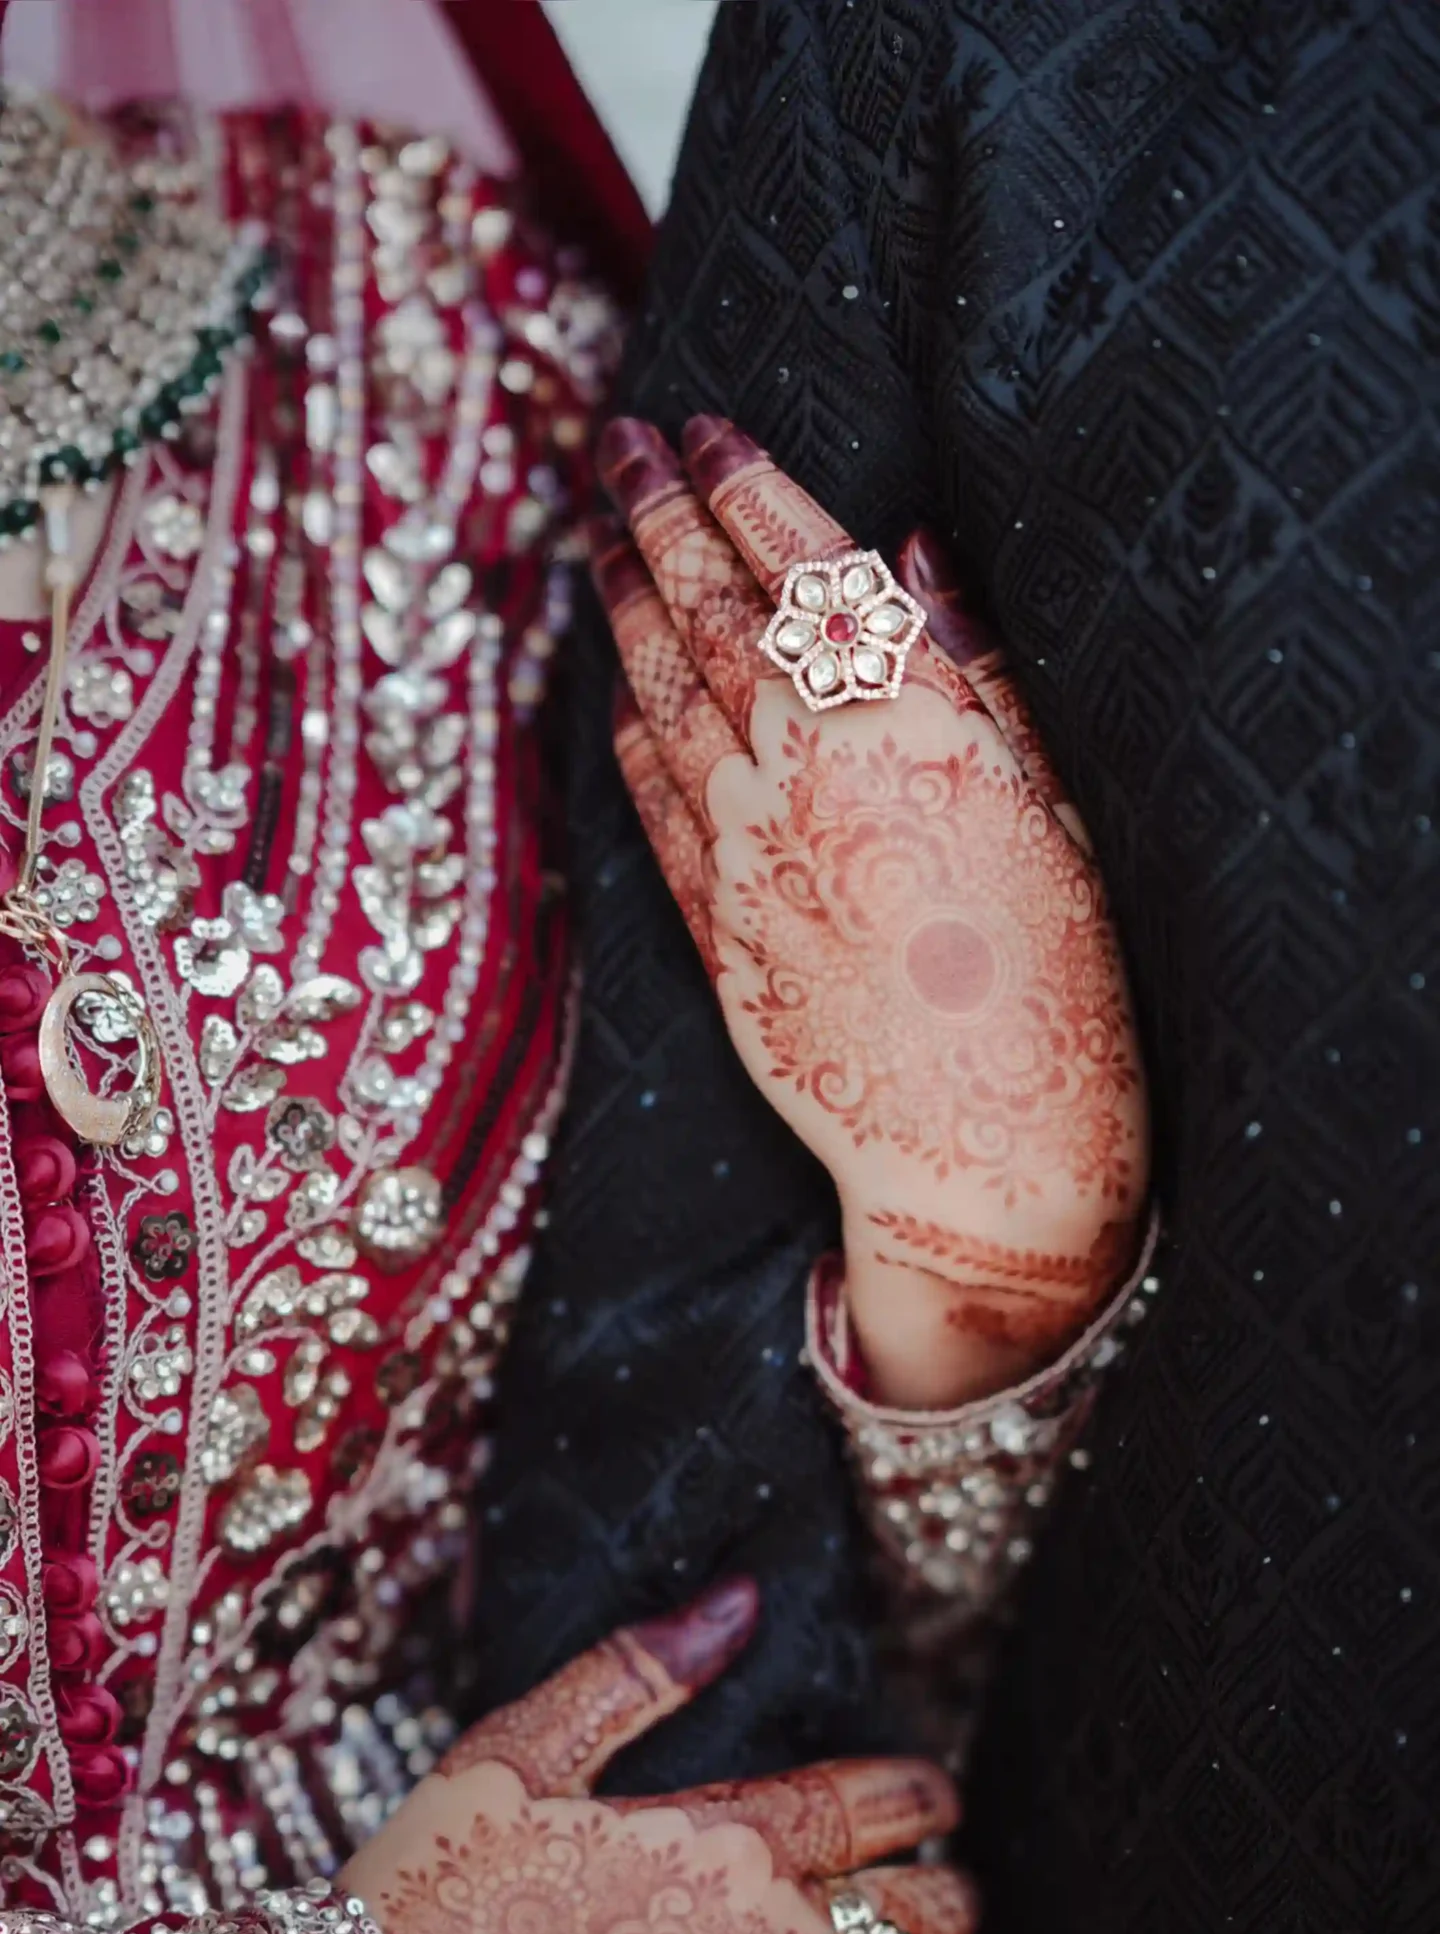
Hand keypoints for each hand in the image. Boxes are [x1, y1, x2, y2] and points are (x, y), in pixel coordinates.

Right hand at [342, 1580, 992, 1933]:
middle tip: (956, 1893)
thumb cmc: (430, 1885)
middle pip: (919, 1915)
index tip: (937, 1796)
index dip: (925, 1795)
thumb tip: (743, 1600)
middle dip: (953, 1897)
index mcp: (730, 1844)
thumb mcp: (518, 1748)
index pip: (879, 1804)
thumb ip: (638, 1670)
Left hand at [593, 416, 1149, 1406]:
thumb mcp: (1052, 805)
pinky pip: (646, 800)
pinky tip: (610, 680)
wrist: (984, 1150)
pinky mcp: (711, 926)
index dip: (743, 485)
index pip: (801, 568)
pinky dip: (622, 726)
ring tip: (594, 529)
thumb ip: (971, 673)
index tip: (703, 424)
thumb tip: (906, 551)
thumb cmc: (1056, 980)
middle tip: (615, 440)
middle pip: (709, 612)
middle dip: (653, 512)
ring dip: (620, 600)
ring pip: (660, 694)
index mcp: (904, 725)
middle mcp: (807, 772)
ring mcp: (744, 850)